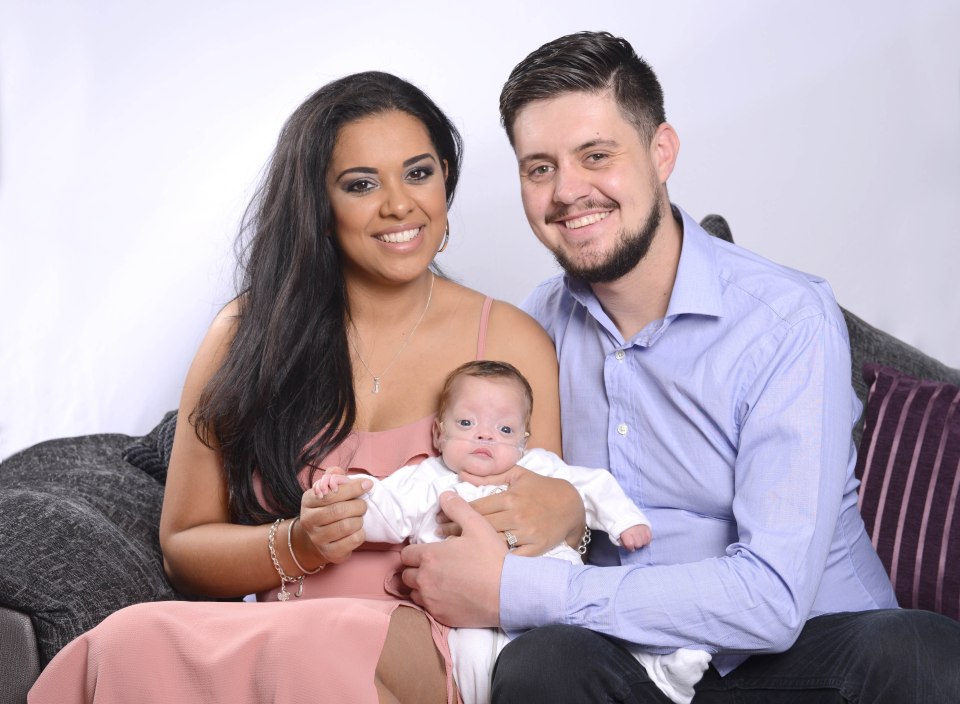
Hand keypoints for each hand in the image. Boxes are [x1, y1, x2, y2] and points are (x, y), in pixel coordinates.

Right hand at [296, 471, 371, 566]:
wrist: (320, 537)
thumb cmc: (329, 508)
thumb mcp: (328, 489)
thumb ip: (334, 476)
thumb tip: (339, 472)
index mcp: (308, 500)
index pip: (331, 493)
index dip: (352, 488)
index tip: (367, 484)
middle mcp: (308, 521)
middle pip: (339, 510)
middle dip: (358, 505)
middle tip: (362, 505)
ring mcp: (317, 539)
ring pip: (347, 526)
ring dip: (359, 520)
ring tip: (358, 517)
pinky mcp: (330, 553)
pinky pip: (353, 540)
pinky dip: (360, 534)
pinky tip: (357, 530)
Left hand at [401, 492, 504, 626]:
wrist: (507, 592)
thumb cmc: (491, 558)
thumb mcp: (477, 525)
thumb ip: (457, 508)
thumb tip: (444, 495)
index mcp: (429, 556)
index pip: (406, 554)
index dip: (415, 552)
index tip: (426, 552)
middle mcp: (424, 580)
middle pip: (406, 575)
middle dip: (416, 569)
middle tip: (432, 566)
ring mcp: (431, 600)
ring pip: (414, 593)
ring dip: (421, 587)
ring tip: (438, 582)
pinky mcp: (441, 616)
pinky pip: (427, 609)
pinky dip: (432, 602)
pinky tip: (448, 596)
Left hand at [438, 466, 584, 556]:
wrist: (572, 506)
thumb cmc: (542, 489)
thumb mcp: (517, 475)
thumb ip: (489, 475)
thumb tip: (462, 474)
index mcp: (510, 497)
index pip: (476, 508)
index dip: (454, 514)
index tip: (439, 519)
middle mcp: (517, 516)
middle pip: (479, 526)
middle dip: (455, 531)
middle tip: (438, 536)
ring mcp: (527, 534)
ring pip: (492, 543)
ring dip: (470, 548)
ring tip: (451, 553)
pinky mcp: (535, 549)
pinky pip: (511, 558)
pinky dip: (495, 563)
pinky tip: (478, 566)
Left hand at [620, 524, 651, 551]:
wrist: (625, 515)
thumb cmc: (621, 527)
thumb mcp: (617, 535)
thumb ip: (622, 542)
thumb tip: (628, 547)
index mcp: (626, 532)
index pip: (630, 544)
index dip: (630, 547)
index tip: (629, 546)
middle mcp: (635, 530)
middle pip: (639, 544)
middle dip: (636, 545)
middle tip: (634, 541)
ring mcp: (642, 528)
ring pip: (645, 541)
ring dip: (642, 542)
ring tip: (638, 539)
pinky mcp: (647, 527)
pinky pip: (649, 537)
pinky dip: (647, 539)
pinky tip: (643, 538)